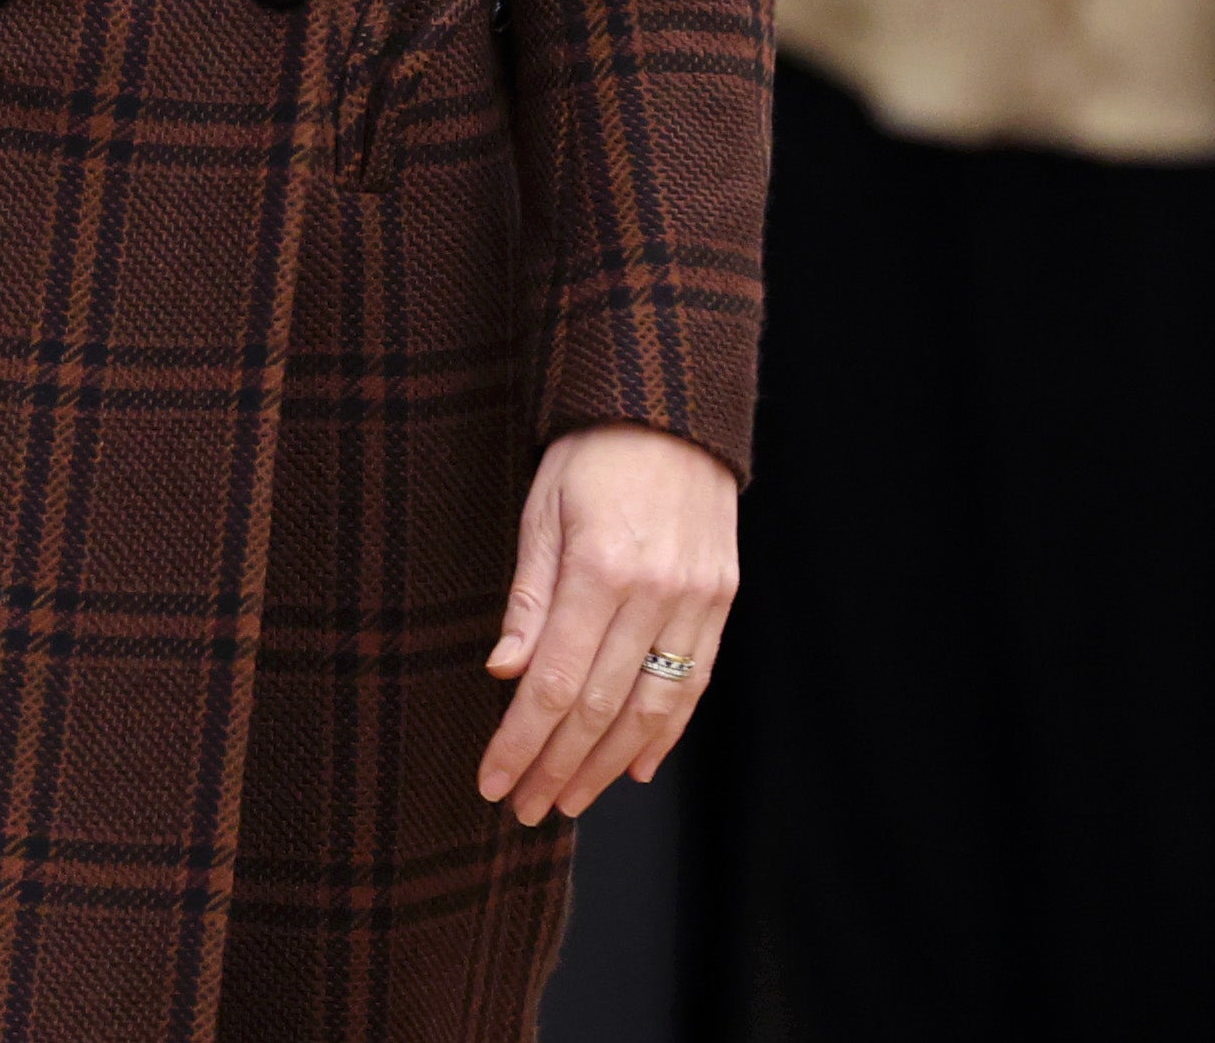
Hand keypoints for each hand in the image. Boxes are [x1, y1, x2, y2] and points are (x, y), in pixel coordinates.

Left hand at [476, 423, 737, 824]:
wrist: (673, 405)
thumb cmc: (593, 450)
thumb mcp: (542, 507)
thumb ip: (528, 594)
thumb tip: (504, 673)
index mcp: (600, 568)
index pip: (553, 683)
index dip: (521, 742)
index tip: (493, 781)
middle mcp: (654, 593)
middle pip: (599, 708)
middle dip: (558, 767)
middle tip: (526, 809)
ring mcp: (696, 600)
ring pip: (652, 709)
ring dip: (608, 765)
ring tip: (572, 800)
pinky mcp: (721, 600)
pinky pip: (695, 683)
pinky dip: (666, 733)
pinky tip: (638, 768)